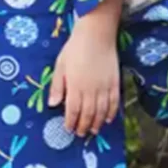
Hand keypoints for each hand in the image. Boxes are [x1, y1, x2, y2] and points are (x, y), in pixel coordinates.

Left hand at [50, 0, 125, 136]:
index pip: (73, 110)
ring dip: (97, 123)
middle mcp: (91, 89)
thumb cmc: (75, 48)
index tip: (68, 128)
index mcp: (75, 86)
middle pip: (88, 114)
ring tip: (94, 130)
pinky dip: (111, 112)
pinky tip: (108, 119)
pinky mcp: (115, 82)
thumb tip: (52, 104)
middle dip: (84, 126)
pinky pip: (114, 102)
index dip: (71, 121)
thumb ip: (58, 86)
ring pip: (101, 111)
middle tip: (80, 133)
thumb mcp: (60, 65)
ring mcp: (104, 86)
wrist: (96, 34)